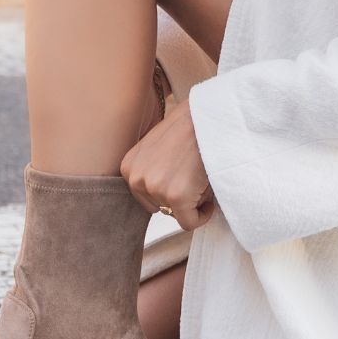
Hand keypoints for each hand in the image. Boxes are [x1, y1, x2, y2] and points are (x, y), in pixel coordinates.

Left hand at [120, 94, 216, 231]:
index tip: (183, 179)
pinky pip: (190, 222)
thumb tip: (163, 191)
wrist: (208, 116)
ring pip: (177, 214)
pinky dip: (203, 214)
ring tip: (200, 177)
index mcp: (129, 167)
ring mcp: (156, 188)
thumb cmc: (190, 125)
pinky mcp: (176, 197)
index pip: (148, 197)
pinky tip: (208, 194)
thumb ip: (152, 168)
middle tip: (194, 176)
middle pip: (161, 207)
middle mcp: (137, 179)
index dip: (169, 191)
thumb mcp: (157, 146)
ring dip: (192, 201)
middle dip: (179, 198)